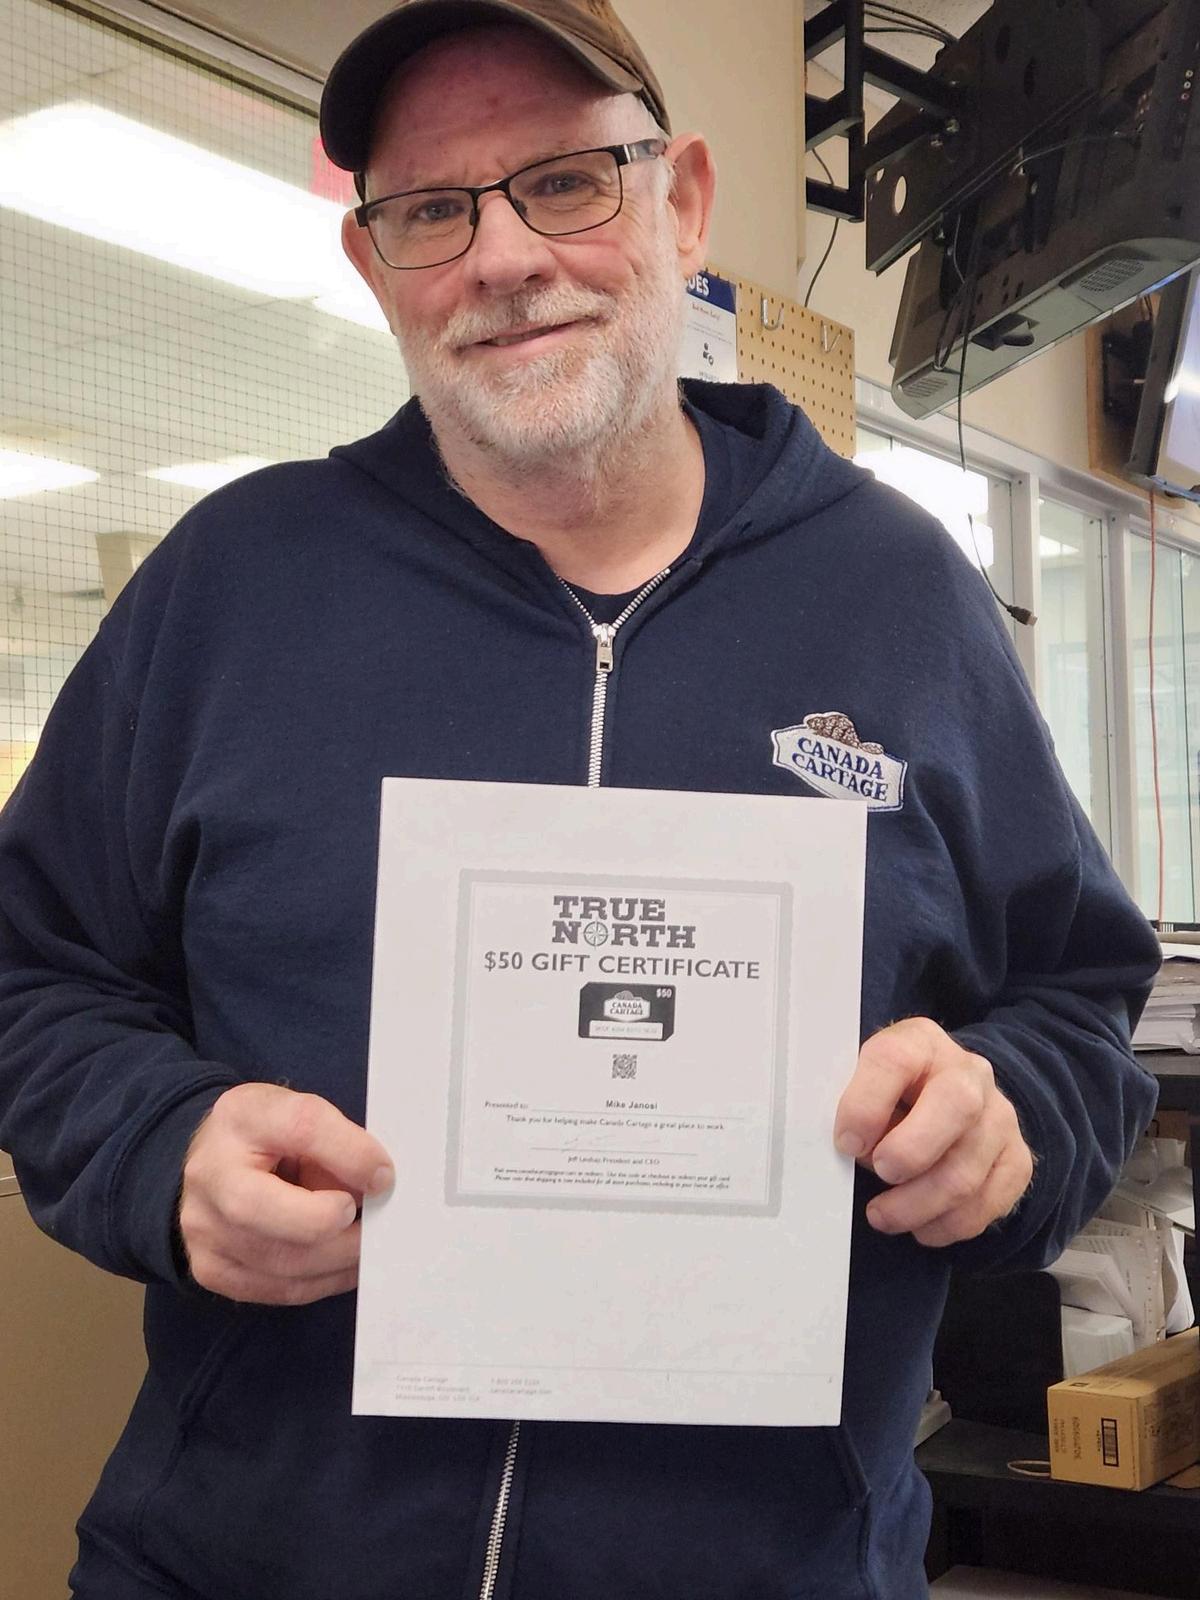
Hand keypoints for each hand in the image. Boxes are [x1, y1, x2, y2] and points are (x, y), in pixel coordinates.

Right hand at [179, 1083, 393, 1304]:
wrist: (220, 1162)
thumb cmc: (271, 1137)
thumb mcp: (307, 1115)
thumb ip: (342, 1143)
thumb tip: (377, 1184)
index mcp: (242, 1116)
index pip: (301, 1127)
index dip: (348, 1154)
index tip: (382, 1176)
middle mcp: (210, 1174)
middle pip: (263, 1208)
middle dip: (329, 1224)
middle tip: (372, 1225)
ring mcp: (203, 1227)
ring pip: (277, 1261)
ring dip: (336, 1259)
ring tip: (367, 1245)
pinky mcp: (211, 1268)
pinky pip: (277, 1288)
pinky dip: (322, 1281)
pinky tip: (344, 1265)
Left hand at [834, 1017, 1032, 1247]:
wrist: (947, 1099)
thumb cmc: (891, 1096)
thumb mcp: (862, 1083)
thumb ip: (853, 1107)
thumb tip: (849, 1150)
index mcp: (920, 1042)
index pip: (895, 1059)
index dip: (867, 1104)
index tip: (846, 1141)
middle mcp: (969, 1073)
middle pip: (956, 1106)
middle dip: (911, 1152)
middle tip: (879, 1172)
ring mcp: (999, 1117)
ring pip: (967, 1170)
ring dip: (917, 1205)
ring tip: (883, 1215)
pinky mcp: (1016, 1159)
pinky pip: (987, 1203)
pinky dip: (947, 1225)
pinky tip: (920, 1226)